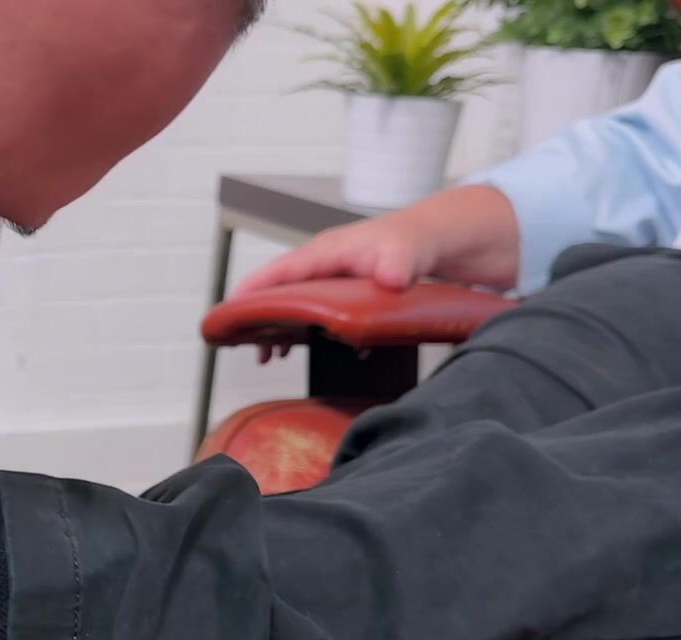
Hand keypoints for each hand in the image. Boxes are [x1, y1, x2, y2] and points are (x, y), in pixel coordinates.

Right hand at [229, 184, 523, 361]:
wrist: (451, 241)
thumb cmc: (423, 239)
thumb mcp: (410, 248)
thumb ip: (398, 260)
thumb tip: (386, 278)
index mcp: (330, 252)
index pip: (281, 272)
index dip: (252, 293)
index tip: (228, 315)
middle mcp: (327, 266)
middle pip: (283, 292)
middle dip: (260, 318)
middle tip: (248, 349)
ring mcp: (339, 283)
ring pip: (300, 307)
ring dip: (284, 331)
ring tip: (270, 358)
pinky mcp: (354, 298)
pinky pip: (324, 318)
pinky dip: (314, 337)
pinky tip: (319, 355)